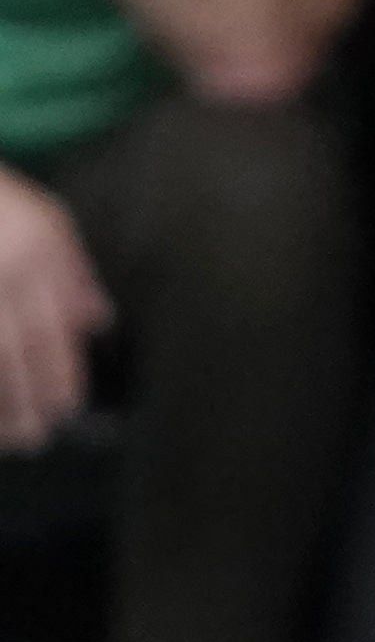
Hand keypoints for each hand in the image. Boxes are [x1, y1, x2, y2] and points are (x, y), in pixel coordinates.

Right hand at [0, 162, 107, 452]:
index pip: (48, 329)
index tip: (65, 410)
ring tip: (7, 438)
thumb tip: (98, 324)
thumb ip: (74, 273)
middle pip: (8, 349)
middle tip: (35, 440)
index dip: (57, 375)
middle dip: (22, 400)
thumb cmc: (0, 201)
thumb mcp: (48, 220)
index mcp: (32, 255)